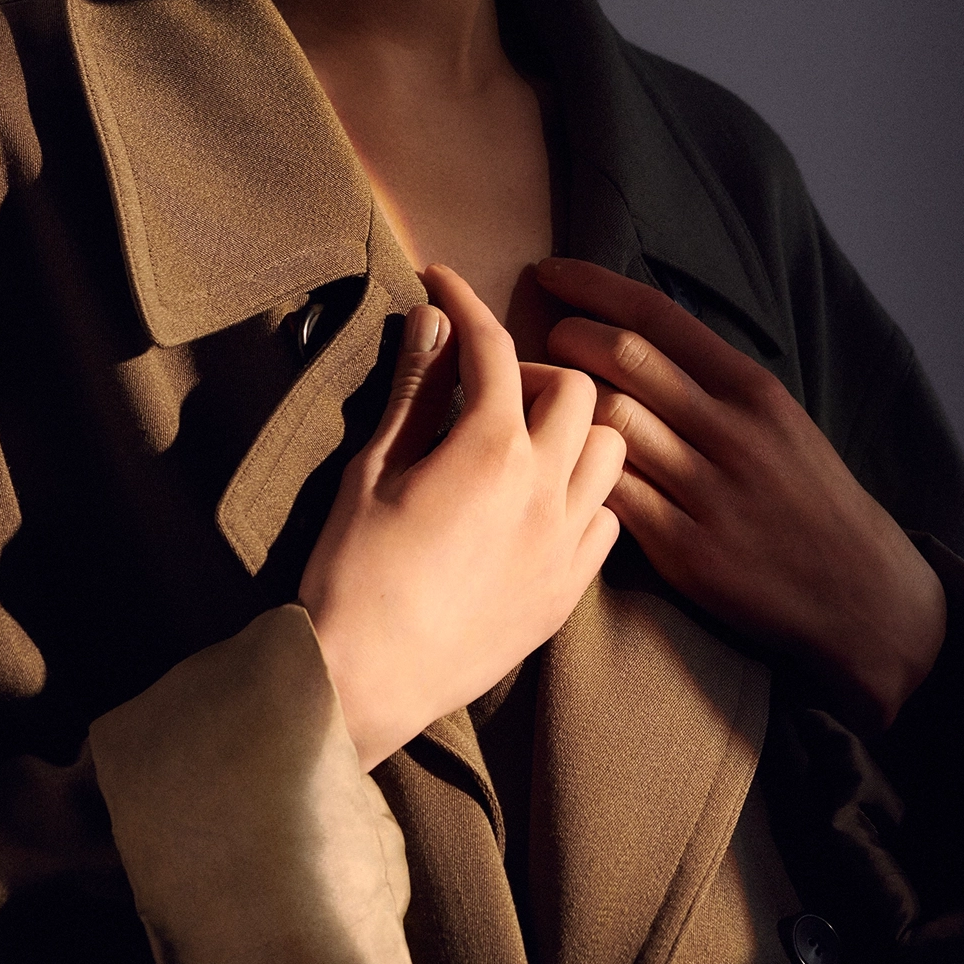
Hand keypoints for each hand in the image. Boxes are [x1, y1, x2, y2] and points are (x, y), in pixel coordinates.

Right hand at [299, 264, 625, 771]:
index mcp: (490, 449)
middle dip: (533, 370)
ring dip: (575, 431)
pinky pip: (608, 522)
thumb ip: (413, 390)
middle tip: (486, 384)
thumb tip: (431, 320)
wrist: (364, 681)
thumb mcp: (372, 469)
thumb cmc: (353, 570)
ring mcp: (564, 544)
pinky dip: (584, 497)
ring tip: (526, 441)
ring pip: (610, 453)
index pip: (494, 347)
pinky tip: (541, 504)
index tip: (443, 282)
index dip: (467, 303)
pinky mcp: (567, 593)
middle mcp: (545, 488)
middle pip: (577, 391)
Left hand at [538, 257, 946, 731]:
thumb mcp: (778, 420)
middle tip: (539, 342)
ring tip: (535, 400)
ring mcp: (710, 492)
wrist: (863, 596)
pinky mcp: (688, 552)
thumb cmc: (807, 498)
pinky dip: (578, 473)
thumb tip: (629, 331)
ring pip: (610, 423)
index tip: (549, 271)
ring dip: (559, 405)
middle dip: (566, 339)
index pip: (658, 315)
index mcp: (753, 389)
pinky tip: (558, 467)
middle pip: (624, 359)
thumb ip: (710, 380)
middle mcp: (732, 432)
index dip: (594, 285)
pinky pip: (612, 495)